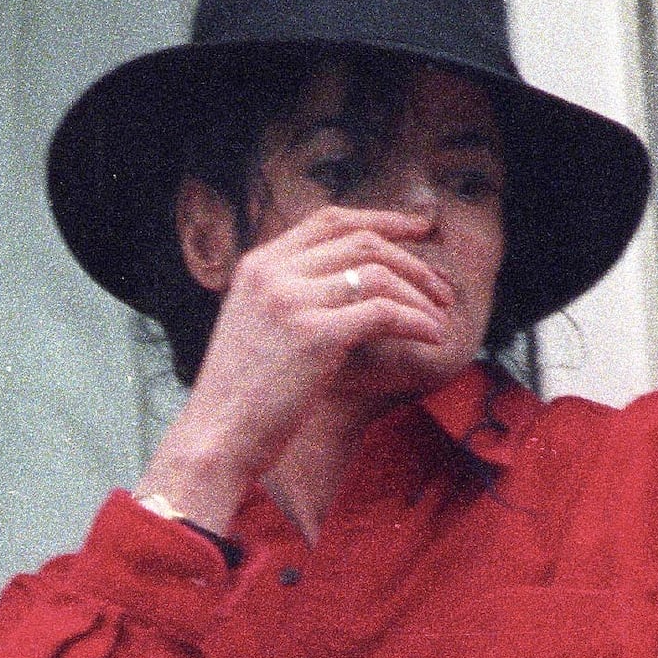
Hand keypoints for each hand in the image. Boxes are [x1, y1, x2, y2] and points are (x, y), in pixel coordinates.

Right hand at [136, 204, 457, 522]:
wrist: (215, 438)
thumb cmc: (241, 396)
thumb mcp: (255, 325)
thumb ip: (290, 295)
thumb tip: (351, 285)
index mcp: (258, 265)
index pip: (329, 221)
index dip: (381, 219)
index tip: (419, 229)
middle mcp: (273, 273)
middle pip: (362, 241)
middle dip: (413, 260)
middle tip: (442, 287)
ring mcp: (293, 301)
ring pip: (379, 275)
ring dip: (421, 295)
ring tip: (440, 319)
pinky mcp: (315, 335)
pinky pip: (384, 313)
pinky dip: (417, 322)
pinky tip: (433, 338)